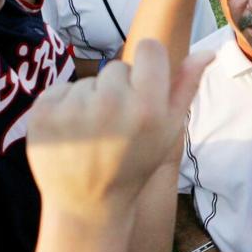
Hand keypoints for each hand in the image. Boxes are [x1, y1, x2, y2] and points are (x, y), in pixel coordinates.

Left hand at [27, 39, 211, 211]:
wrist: (88, 203)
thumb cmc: (135, 164)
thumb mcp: (169, 130)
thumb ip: (185, 87)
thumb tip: (207, 51)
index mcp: (148, 107)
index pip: (150, 47)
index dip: (149, 65)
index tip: (144, 86)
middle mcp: (111, 103)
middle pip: (117, 67)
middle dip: (118, 89)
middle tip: (117, 125)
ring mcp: (74, 109)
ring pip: (89, 81)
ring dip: (90, 100)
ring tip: (94, 133)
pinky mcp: (43, 113)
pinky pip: (61, 90)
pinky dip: (64, 108)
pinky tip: (72, 134)